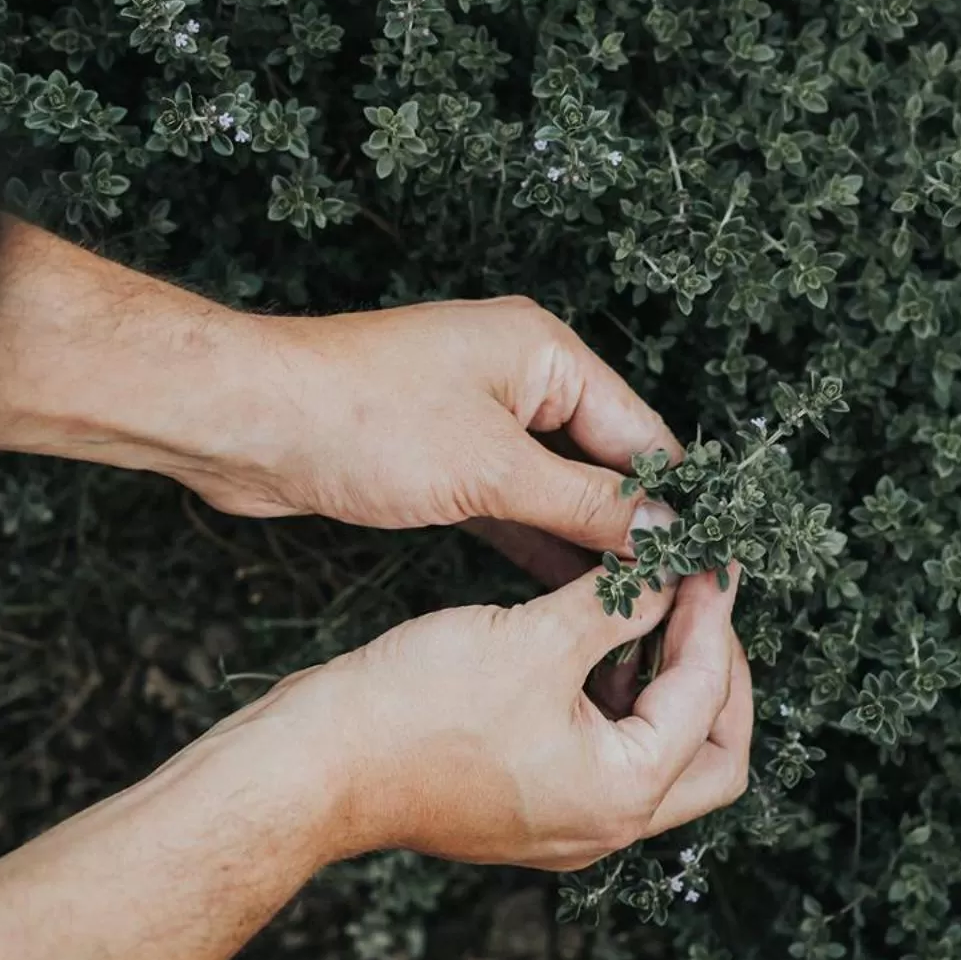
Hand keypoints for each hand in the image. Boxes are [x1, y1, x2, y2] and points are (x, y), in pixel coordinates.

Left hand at [203, 296, 684, 562]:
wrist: (246, 422)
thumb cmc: (361, 419)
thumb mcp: (491, 469)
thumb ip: (585, 504)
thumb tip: (666, 533)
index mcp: (544, 351)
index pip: (641, 430)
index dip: (678, 499)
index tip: (714, 562)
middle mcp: (516, 376)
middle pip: (603, 458)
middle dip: (636, 525)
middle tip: (680, 595)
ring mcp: (475, 418)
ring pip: (554, 487)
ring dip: (587, 541)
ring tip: (637, 607)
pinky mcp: (438, 459)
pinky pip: (508, 502)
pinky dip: (536, 541)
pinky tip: (569, 591)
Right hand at [220, 561, 750, 870]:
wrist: (317, 763)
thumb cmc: (417, 710)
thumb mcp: (535, 638)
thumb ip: (618, 604)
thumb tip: (674, 571)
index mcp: (623, 793)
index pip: (708, 699)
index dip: (713, 618)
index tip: (708, 562)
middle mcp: (604, 824)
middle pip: (710, 756)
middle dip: (716, 675)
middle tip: (699, 604)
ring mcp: (563, 820)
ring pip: (654, 754)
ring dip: (660, 682)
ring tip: (643, 606)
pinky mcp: (524, 801)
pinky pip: (597, 752)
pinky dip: (608, 697)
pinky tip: (588, 635)